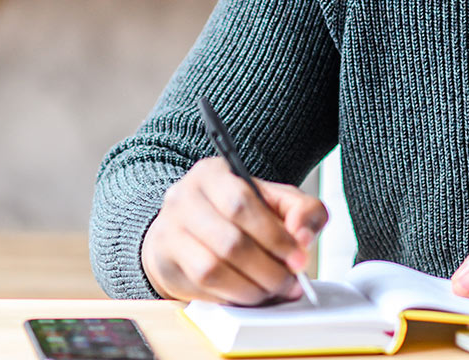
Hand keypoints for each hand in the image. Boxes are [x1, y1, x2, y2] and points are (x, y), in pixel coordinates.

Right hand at [142, 156, 327, 304]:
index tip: (298, 257)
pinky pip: (201, 285)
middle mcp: (185, 197)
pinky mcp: (164, 260)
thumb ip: (303, 210)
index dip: (275, 236)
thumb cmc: (237, 214)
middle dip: (268, 269)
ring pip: (213, 267)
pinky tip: (249, 293)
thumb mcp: (275, 201)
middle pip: (230, 241)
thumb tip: (303, 236)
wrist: (191, 229)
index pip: (242, 203)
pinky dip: (232, 294)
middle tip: (290, 281)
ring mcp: (170, 230)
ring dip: (251, 287)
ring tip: (272, 290)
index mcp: (213, 173)